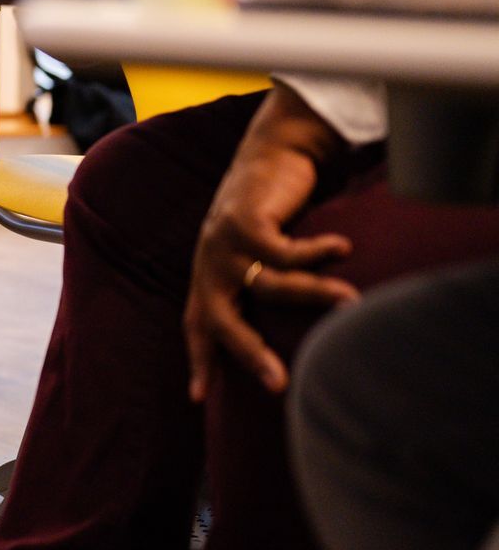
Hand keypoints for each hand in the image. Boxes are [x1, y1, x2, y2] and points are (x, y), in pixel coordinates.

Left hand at [183, 89, 355, 400]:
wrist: (270, 152)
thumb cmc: (272, 208)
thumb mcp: (258, 250)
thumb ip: (264, 282)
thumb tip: (304, 330)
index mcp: (210, 275)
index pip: (198, 324)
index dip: (199, 359)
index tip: (197, 397)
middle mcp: (210, 263)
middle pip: (220, 318)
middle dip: (247, 352)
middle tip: (278, 382)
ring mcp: (223, 242)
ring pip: (269, 284)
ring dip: (313, 294)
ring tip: (352, 303)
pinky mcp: (243, 220)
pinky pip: (283, 251)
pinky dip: (315, 252)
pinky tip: (342, 248)